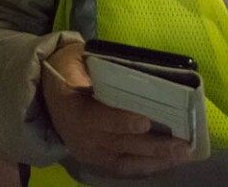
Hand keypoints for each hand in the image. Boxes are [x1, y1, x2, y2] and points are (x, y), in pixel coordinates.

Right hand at [41, 41, 191, 176]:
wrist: (46, 93)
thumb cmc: (68, 70)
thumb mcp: (76, 60)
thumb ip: (97, 67)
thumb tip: (131, 68)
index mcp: (72, 108)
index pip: (98, 118)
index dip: (121, 122)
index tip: (145, 122)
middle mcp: (80, 136)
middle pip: (119, 143)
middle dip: (153, 145)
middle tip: (181, 144)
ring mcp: (88, 151)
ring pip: (124, 159)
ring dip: (155, 158)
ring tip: (182, 154)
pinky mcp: (95, 159)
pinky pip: (122, 167)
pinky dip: (145, 166)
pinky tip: (166, 162)